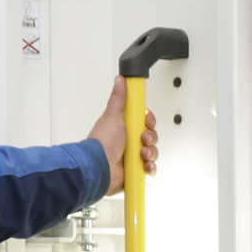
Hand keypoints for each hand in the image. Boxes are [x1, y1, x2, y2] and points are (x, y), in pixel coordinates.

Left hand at [89, 77, 162, 192]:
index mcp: (124, 127)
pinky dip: (150, 167)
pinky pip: (150, 169)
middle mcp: (129, 141)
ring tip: (141, 154)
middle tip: (142, 140)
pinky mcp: (135, 170)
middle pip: (151, 136)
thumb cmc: (102, 143)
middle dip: (151, 138)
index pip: (144, 121)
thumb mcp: (112, 116)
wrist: (99, 167)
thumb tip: (120, 81)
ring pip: (152, 152)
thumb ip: (119, 98)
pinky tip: (144, 165)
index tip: (146, 122)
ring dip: (151, 153)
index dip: (149, 122)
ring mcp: (132, 156)